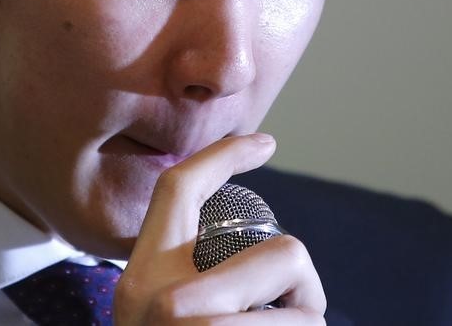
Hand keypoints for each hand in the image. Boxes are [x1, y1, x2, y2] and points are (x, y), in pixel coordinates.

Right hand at [114, 133, 326, 324]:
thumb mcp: (150, 320)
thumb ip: (184, 286)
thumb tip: (264, 264)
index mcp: (142, 278)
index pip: (179, 188)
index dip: (224, 156)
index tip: (264, 143)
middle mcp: (163, 300)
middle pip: (285, 253)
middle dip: (305, 290)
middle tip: (294, 317)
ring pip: (309, 308)